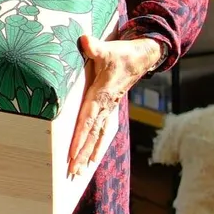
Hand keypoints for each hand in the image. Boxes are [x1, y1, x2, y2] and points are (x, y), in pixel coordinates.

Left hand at [67, 34, 162, 177]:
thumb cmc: (122, 54)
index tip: (71, 153)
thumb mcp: (108, 49)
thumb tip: (84, 41)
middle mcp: (105, 106)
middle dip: (81, 153)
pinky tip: (92, 159)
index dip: (79, 137)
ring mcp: (109, 109)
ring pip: (97, 136)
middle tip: (71, 172)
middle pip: (91, 134)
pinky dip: (97, 146)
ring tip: (78, 172)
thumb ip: (95, 47)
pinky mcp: (110, 108)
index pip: (87, 120)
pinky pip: (102, 131)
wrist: (142, 56)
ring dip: (88, 154)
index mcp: (102, 95)